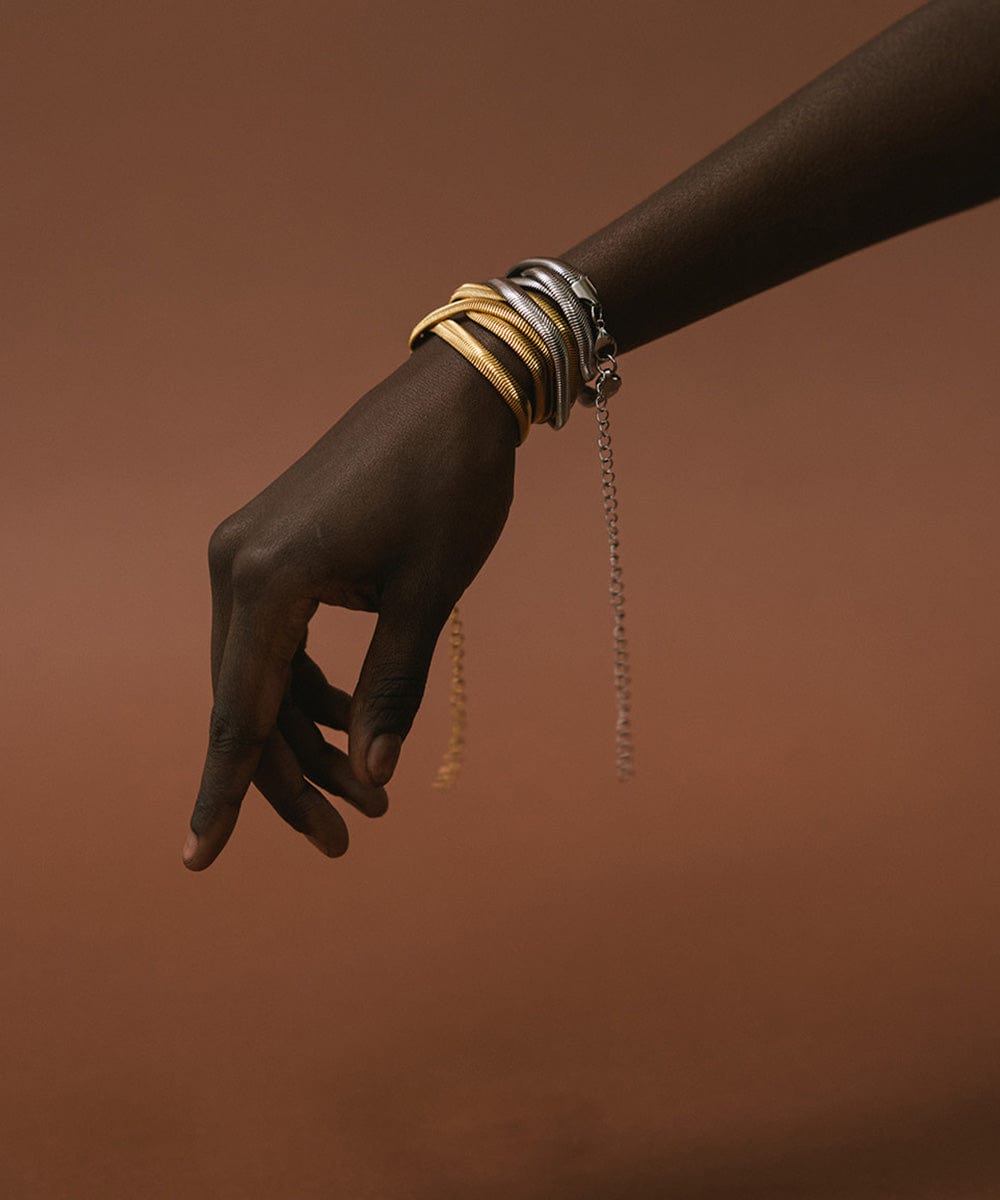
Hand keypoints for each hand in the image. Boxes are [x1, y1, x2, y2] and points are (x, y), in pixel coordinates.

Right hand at [183, 337, 518, 869]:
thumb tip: (374, 774)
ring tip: (372, 794)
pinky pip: (277, 641)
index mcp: (269, 578)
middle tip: (348, 839)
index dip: (226, 792)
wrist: (455, 396)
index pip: (241, 713)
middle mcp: (239, 565)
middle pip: (248, 703)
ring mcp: (249, 552)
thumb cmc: (452, 488)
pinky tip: (353, 722)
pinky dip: (310, 688)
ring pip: (263, 676)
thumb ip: (392, 688)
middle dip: (293, 778)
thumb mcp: (429, 596)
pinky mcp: (273, 548)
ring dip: (310, 737)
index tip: (199, 859)